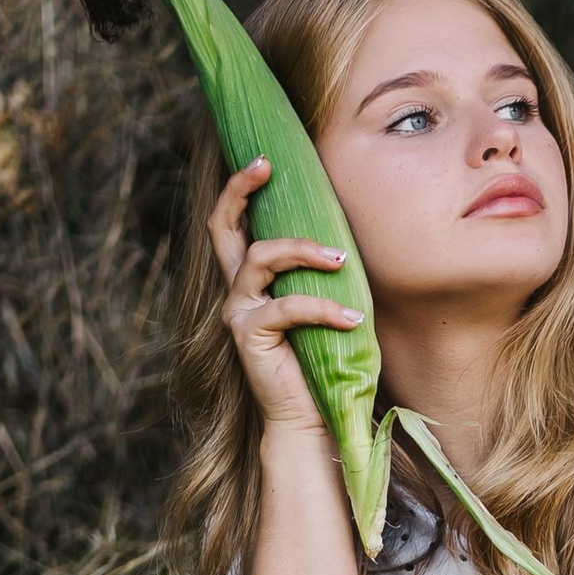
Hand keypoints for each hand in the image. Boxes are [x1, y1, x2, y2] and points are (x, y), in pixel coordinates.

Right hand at [208, 156, 364, 435]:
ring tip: (341, 259)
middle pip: (221, 227)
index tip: (264, 158)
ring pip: (261, 258)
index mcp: (252, 279)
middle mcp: (237, 289)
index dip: (240, 187)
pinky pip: (287, 308)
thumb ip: (322, 273)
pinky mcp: (249, 336)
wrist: (311, 417)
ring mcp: (238, 311)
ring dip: (303, 251)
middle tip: (266, 164)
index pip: (232, 223)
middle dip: (238, 189)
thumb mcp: (323, 304)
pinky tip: (352, 318)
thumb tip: (352, 234)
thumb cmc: (324, 360)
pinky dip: (323, 309)